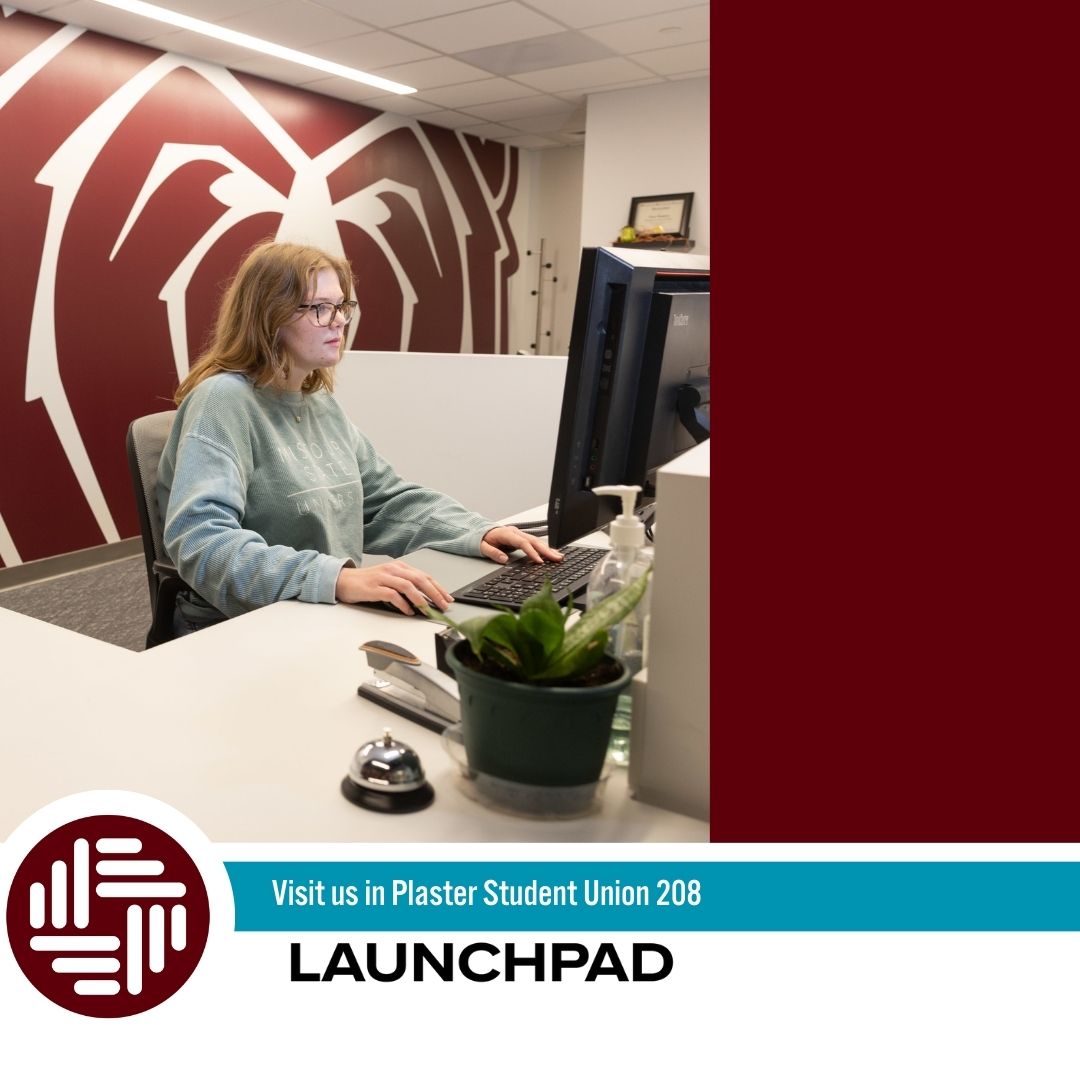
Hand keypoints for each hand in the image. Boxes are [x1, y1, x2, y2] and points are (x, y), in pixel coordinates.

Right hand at [335, 561, 452, 614]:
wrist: (344, 581)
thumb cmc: (368, 582)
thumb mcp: (389, 579)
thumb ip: (405, 586)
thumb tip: (424, 599)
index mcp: (399, 567)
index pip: (424, 576)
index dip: (438, 587)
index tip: (447, 598)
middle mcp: (393, 569)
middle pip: (420, 579)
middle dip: (435, 593)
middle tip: (443, 605)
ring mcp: (384, 577)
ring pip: (408, 586)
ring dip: (421, 599)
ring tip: (428, 609)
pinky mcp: (375, 587)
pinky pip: (393, 595)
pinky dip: (403, 604)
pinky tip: (409, 611)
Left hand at [479, 526, 562, 564]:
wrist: (481, 531)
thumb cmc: (482, 539)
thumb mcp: (483, 547)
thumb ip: (493, 553)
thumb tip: (504, 559)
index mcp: (507, 534)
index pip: (523, 543)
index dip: (532, 552)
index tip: (539, 561)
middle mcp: (516, 533)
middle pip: (534, 541)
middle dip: (546, 550)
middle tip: (556, 558)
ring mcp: (520, 534)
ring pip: (537, 541)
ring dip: (548, 549)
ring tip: (558, 556)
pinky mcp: (522, 538)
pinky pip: (535, 543)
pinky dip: (544, 548)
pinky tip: (552, 553)